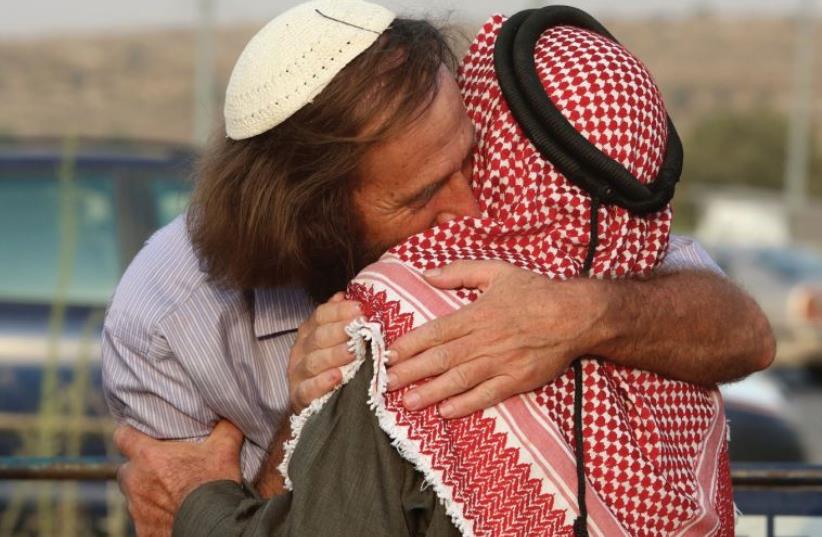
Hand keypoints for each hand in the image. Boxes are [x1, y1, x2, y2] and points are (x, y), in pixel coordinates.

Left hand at [114, 421, 243, 536]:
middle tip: (163, 469)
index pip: (122, 436)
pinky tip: (173, 514)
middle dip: (140, 469)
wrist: (212, 524)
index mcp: (148, 456)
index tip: (139, 435)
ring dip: (147, 493)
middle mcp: (135, 481)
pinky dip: (154, 516)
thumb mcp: (225, 448)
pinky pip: (143, 519)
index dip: (130, 434)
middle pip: (127, 469)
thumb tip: (227, 417)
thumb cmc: (213, 484)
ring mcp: (136, 508)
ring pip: (134, 495)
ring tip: (171, 494)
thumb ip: (223, 428)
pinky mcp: (142, 530)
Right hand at [288, 292, 361, 412]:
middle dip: (340, 330)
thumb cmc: (331, 367)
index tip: (360, 309)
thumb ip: (340, 319)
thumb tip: (345, 295)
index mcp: (309, 332)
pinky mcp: (299, 397)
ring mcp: (297, 374)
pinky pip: (308, 389)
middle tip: (361, 327)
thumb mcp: (337, 342)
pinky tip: (337, 377)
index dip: (339, 311)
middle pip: (318, 336)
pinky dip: (322, 383)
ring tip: (353, 351)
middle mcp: (300, 350)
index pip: (320, 315)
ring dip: (334, 355)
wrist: (316, 405)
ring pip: (313, 361)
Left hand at [386, 260, 611, 417]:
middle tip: (385, 384)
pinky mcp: (517, 380)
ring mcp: (501, 362)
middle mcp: (485, 340)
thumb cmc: (535, 291)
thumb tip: (426, 274)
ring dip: (431, 392)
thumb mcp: (497, 271)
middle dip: (411, 372)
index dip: (410, 345)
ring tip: (407, 402)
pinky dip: (466, 404)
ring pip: (459, 380)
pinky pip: (487, 395)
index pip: (435, 332)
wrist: (576, 315)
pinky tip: (445, 412)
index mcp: (476, 314)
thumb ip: (460, 272)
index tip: (389, 355)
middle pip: (441, 358)